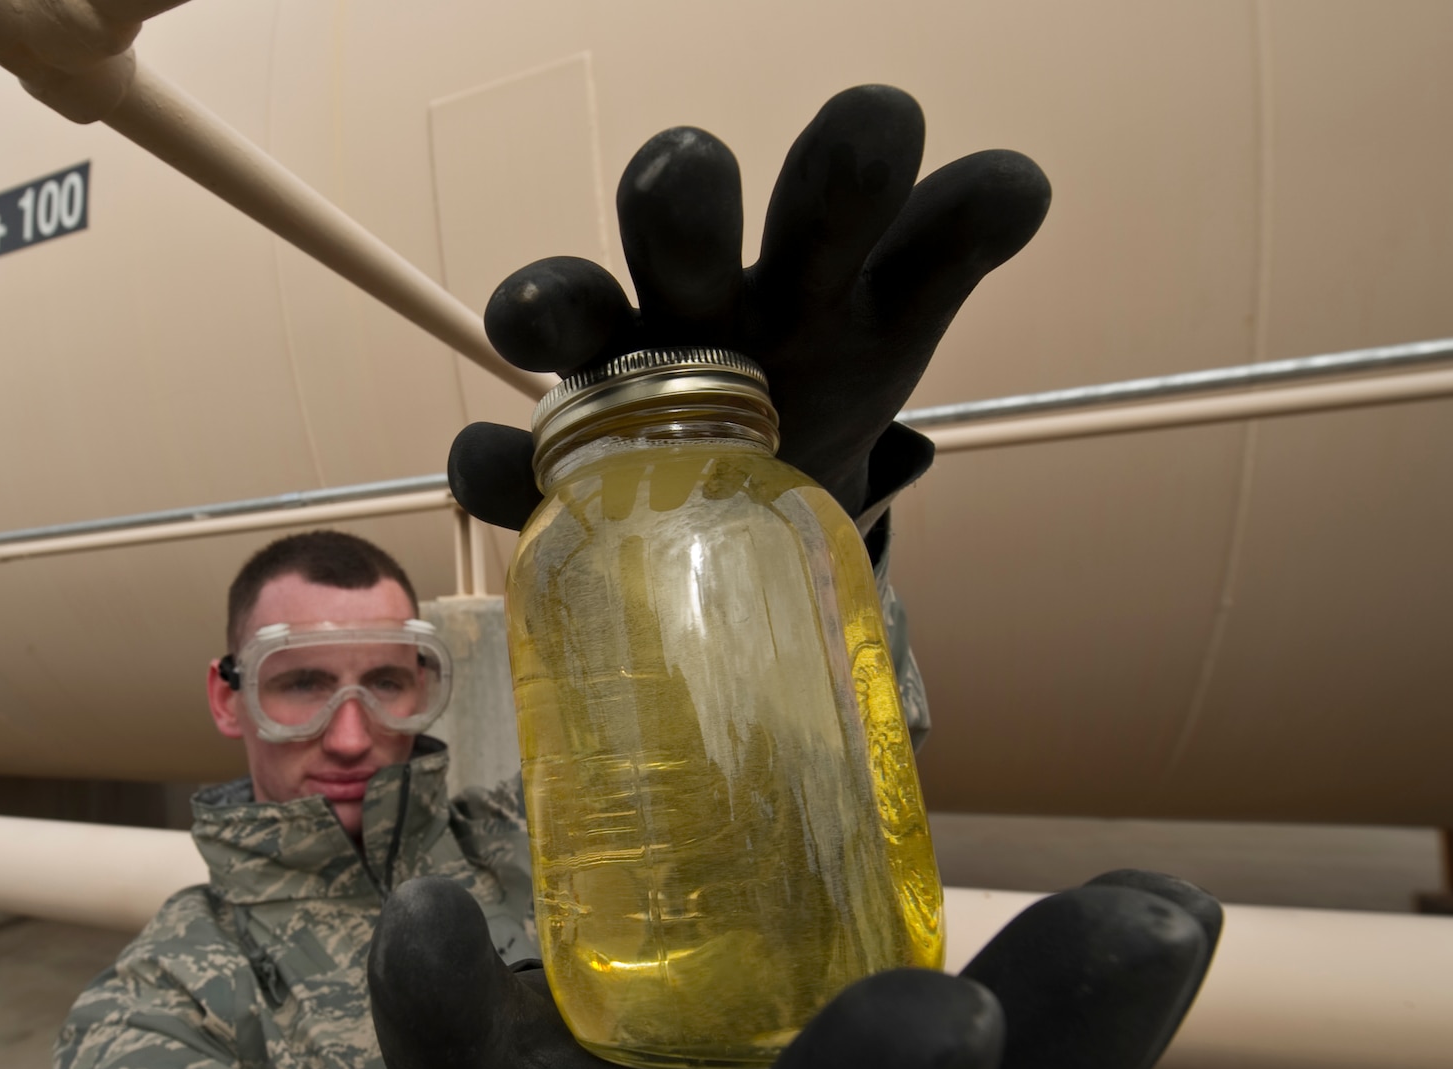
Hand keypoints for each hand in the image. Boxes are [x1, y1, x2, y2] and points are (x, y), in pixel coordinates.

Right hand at [448, 85, 1050, 530]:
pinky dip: (493, 464)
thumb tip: (1014, 183)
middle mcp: (695, 298)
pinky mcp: (554, 473)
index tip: (885, 129)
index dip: (852, 156)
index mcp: (798, 262)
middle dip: (678, 195)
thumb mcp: (893, 315)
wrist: (747, 504)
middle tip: (682, 172)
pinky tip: (491, 467)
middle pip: (672, 222)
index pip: (824, 184)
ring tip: (527, 322)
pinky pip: (506, 463)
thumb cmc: (819, 381)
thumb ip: (946, 249)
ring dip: (547, 304)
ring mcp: (614, 383)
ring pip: (570, 316)